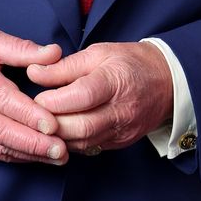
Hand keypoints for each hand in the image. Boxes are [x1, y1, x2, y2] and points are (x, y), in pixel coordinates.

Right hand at [0, 30, 67, 164]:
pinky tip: (41, 158)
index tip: (52, 124)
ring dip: (31, 154)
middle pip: (4, 130)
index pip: (4, 101)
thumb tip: (54, 52)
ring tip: (59, 156)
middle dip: (34, 142)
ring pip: (1, 146)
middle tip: (61, 148)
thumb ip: (21, 48)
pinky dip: (20, 158)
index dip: (28, 114)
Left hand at [28, 42, 172, 153]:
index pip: (82, 95)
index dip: (55, 100)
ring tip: (45, 123)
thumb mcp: (98, 53)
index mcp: (115, 80)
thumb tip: (33, 73)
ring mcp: (123, 130)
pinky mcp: (121, 143)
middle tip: (35, 114)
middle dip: (52, 123)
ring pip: (83, 142)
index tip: (38, 97)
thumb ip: (64, 66)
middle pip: (81, 126)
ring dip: (59, 136)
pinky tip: (63, 131)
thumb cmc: (130, 62)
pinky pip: (90, 147)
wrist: (166, 81)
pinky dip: (72, 141)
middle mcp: (121, 110)